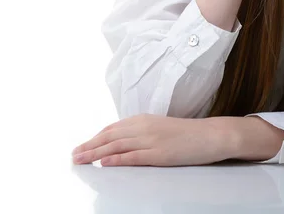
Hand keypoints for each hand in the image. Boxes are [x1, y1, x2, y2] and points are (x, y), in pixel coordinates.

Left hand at [71, 114, 231, 166]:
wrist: (209, 135)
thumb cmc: (187, 134)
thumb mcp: (160, 128)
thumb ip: (141, 134)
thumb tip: (122, 145)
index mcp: (144, 120)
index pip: (112, 128)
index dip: (95, 138)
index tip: (81, 146)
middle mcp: (144, 127)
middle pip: (110, 136)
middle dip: (90, 146)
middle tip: (73, 156)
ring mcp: (151, 140)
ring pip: (117, 146)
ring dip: (96, 153)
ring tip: (81, 160)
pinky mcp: (159, 153)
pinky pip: (134, 156)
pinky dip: (118, 159)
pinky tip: (105, 163)